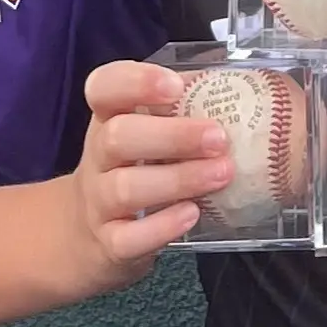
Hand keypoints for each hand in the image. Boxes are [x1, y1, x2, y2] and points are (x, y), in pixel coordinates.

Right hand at [67, 60, 232, 289]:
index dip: (136, 82)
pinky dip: (161, 227)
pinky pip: (128, 238)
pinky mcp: (109, 244)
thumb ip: (183, 108)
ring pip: (125, 188)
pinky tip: (193, 215)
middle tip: (218, 138)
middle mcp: (98, 157)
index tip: (176, 86)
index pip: (104, 87)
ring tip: (222, 174)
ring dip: (179, 179)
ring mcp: (99, 203)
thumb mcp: (147, 131)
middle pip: (117, 137)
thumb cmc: (135, 167)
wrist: (85, 233)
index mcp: (109, 118)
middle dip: (172, 135)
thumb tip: (242, 85)